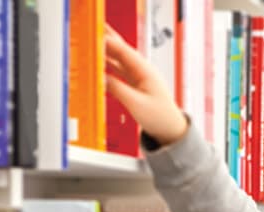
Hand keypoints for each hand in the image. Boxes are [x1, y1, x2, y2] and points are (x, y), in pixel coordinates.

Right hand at [104, 24, 188, 145]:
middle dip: (108, 40)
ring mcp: (139, 77)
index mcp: (146, 72)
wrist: (170, 130)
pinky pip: (119, 70)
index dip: (109, 42)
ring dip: (106, 51)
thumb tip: (101, 78)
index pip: (125, 51)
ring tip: (93, 42)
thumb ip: (117, 89)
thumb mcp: (136, 104)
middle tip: (94, 30)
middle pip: (122, 51)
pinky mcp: (135, 85)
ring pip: (119, 60)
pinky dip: (108, 65)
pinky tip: (100, 62)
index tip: (96, 36)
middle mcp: (143, 71)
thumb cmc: (161, 118)